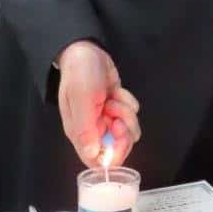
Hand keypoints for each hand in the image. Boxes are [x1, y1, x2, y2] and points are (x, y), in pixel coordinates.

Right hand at [57, 40, 140, 166]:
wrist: (86, 50)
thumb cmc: (80, 73)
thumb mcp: (82, 99)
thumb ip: (85, 128)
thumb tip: (91, 155)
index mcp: (81, 133)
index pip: (98, 161)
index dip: (114, 154)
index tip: (119, 134)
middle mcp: (94, 130)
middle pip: (118, 147)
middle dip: (124, 129)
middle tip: (117, 113)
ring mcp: (106, 118)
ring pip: (128, 130)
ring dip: (126, 113)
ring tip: (113, 98)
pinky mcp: (117, 107)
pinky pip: (132, 113)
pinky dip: (127, 101)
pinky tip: (116, 91)